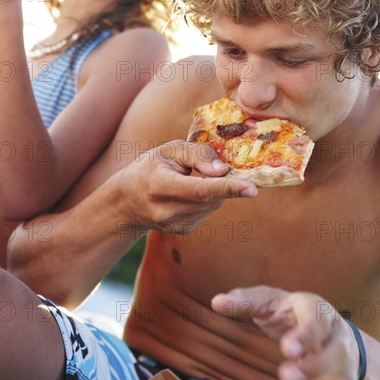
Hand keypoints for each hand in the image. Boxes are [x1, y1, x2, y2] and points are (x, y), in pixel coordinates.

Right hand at [114, 140, 257, 233]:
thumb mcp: (168, 149)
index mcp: (159, 186)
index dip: (228, 188)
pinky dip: (209, 199)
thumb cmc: (150, 168)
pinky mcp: (183, 230)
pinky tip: (192, 192)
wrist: (127, 202)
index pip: (200, 189)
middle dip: (226, 184)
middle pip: (210, 198)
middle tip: (229, 170)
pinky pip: (208, 211)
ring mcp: (175, 225)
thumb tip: (223, 170)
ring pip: (212, 205)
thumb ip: (197, 154)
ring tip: (196, 178)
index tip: (252, 188)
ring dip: (216, 190)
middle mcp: (166, 211)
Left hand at [212, 286, 359, 379]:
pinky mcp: (344, 378)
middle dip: (314, 366)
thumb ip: (245, 301)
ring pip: (344, 376)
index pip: (316, 319)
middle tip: (286, 376)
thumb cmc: (289, 312)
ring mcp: (344, 359)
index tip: (287, 349)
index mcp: (316, 309)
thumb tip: (216, 302)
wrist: (324, 326)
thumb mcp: (269, 301)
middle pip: (336, 351)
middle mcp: (336, 333)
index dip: (305, 336)